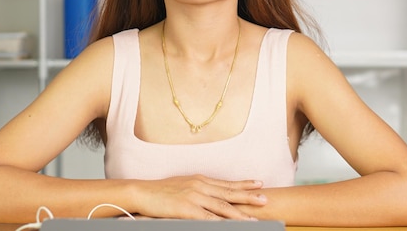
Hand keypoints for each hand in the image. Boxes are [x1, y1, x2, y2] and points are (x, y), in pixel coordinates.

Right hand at [132, 175, 266, 219]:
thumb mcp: (181, 185)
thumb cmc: (159, 191)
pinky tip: (232, 226)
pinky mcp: (186, 209)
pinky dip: (221, 223)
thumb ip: (196, 189)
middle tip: (265, 198)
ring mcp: (194, 197)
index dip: (243, 184)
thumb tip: (208, 195)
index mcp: (199, 180)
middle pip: (229, 193)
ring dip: (240, 213)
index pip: (226, 183)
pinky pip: (207, 219)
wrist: (141, 192)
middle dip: (248, 196)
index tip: (258, 184)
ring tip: (255, 218)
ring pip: (222, 207)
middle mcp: (200, 186)